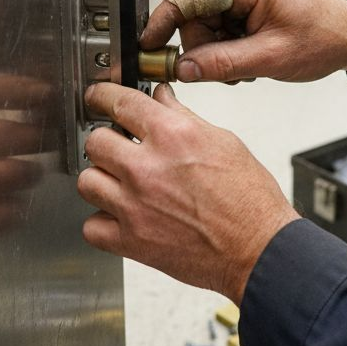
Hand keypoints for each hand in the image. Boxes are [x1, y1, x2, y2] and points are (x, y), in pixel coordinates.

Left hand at [76, 82, 299, 302]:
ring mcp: (135, 206)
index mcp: (173, 136)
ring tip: (120, 184)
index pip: (119, 102)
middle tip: (118, 148)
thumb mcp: (224, 142)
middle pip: (96, 141)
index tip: (98, 98)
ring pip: (87, 182)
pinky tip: (120, 217)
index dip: (103, 96)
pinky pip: (91, 227)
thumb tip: (161, 98)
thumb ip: (184, 117)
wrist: (260, 250)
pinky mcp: (132, 241)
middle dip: (106, 141)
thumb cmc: (250, 201)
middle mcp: (148, 168)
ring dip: (101, 181)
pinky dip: (102, 223)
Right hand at [141, 0, 346, 81]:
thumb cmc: (324, 38)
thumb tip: (183, 69)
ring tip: (248, 65)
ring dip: (218, 51)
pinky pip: (219, 25)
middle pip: (194, 15)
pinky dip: (227, 47)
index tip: (147, 45)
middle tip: (230, 71)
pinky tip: (249, 57)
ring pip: (205, 24)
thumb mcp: (270, 58)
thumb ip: (221, 64)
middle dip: (204, 48)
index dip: (163, 22)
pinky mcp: (247, 0)